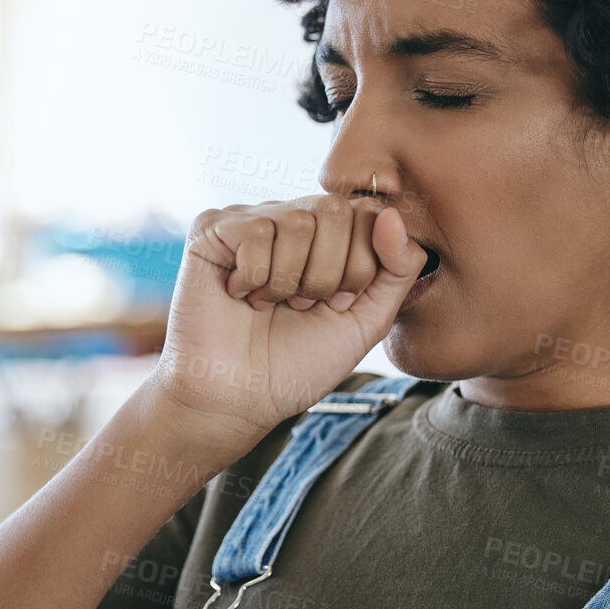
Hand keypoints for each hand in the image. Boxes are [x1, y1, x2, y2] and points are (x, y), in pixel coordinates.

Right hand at [147, 194, 429, 449]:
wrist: (240, 398)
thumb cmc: (298, 364)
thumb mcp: (367, 321)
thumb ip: (397, 270)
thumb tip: (390, 214)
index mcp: (329, 236)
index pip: (368, 212)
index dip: (361, 265)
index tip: (339, 303)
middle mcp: (291, 219)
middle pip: (335, 210)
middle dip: (329, 273)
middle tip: (303, 306)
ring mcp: (250, 220)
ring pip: (297, 221)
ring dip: (289, 281)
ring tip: (271, 305)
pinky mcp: (211, 230)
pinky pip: (256, 231)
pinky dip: (255, 277)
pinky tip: (240, 296)